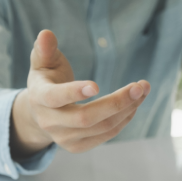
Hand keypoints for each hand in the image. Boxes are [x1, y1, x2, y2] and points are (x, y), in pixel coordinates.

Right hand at [10, 30, 150, 156]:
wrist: (40, 114)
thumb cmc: (46, 80)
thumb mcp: (42, 62)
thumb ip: (45, 49)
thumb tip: (46, 34)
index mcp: (39, 98)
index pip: (55, 98)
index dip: (74, 93)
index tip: (97, 85)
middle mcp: (50, 122)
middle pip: (85, 118)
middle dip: (116, 102)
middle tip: (139, 86)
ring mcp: (64, 139)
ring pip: (101, 127)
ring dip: (127, 109)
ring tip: (142, 91)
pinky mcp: (77, 147)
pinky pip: (106, 135)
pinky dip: (123, 120)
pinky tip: (133, 105)